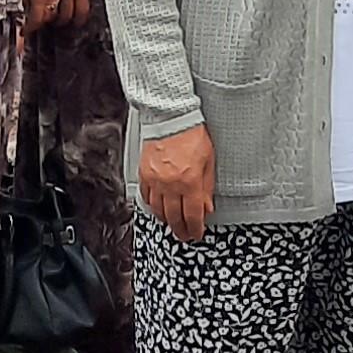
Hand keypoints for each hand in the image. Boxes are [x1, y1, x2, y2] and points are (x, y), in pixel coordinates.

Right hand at [138, 125, 215, 239]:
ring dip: (166, 220)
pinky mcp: (144, 174)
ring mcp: (155, 180)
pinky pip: (146, 197)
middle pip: (174, 218)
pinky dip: (152, 206)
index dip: (195, 229)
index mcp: (189, 182)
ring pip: (158, 211)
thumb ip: (207, 187)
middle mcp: (170, 184)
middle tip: (184, 235)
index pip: (193, 216)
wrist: (171, 117)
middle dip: (180, 230)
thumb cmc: (191, 134)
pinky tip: (158, 208)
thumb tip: (207, 207)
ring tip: (172, 224)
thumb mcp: (209, 161)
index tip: (197, 234)